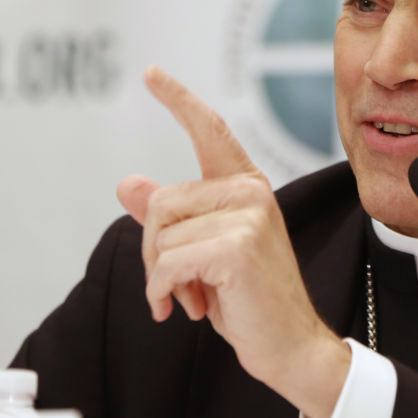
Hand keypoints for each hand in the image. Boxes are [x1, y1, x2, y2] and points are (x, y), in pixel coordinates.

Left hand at [116, 66, 350, 417]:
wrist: (290, 344)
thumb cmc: (250, 297)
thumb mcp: (204, 251)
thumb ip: (169, 216)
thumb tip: (128, 183)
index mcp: (246, 186)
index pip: (209, 131)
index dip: (179, 99)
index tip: (151, 73)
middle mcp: (251, 191)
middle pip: (162, 202)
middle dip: (154, 250)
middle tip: (176, 285)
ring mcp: (248, 215)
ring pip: (162, 235)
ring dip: (162, 278)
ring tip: (194, 298)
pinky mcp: (237, 246)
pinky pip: (168, 263)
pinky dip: (163, 292)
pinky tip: (187, 309)